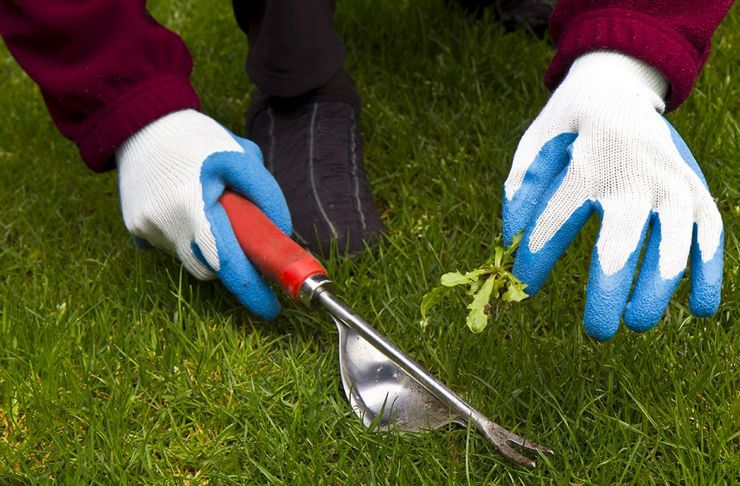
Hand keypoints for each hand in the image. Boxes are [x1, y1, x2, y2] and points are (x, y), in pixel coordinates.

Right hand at [116, 109, 291, 318]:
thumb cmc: (198, 139)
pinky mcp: (135, 228)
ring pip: (191, 258)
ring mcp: (145, 229)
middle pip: (209, 267)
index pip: (227, 262)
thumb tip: (281, 232)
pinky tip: (183, 204)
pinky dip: (186, 236)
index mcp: (192, 205)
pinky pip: (171, 246)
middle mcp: (164, 223)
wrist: (142, 124)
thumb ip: (266, 195)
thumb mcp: (240, 156)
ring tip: (208, 206)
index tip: (272, 308)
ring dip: (208, 246)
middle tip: (245, 240)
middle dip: (231, 261)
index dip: (251, 290)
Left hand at [503, 51, 723, 339]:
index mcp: (584, 162)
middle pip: (622, 240)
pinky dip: (708, 272)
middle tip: (597, 332)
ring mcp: (670, 180)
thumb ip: (520, 192)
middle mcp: (632, 172)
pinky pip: (710, 234)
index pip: (556, 222)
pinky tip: (699, 308)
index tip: (525, 288)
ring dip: (658, 289)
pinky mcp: (695, 188)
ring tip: (638, 323)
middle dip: (610, 291)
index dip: (537, 260)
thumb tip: (513, 244)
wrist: (618, 86)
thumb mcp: (533, 146)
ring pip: (674, 243)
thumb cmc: (567, 127)